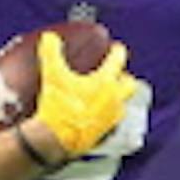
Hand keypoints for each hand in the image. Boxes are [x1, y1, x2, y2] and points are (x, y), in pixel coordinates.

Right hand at [29, 32, 137, 160]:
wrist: (55, 141)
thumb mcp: (52, 76)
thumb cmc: (58, 108)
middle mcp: (114, 100)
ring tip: (106, 95)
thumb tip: (50, 38)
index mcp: (105, 82)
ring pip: (122, 104)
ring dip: (117, 97)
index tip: (115, 48)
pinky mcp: (105, 134)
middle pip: (129, 84)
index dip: (117, 51)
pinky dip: (107, 116)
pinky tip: (97, 116)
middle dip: (124, 77)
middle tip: (116, 73)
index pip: (118, 60)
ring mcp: (111, 119)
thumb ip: (51, 53)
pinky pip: (113, 122)